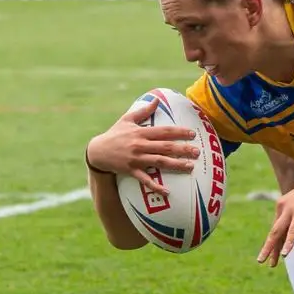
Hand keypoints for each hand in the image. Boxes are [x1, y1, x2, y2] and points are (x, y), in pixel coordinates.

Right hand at [84, 97, 200, 194]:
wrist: (97, 151)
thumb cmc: (114, 134)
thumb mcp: (126, 119)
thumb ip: (143, 111)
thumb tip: (156, 100)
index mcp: (141, 132)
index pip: (164, 131)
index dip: (179, 132)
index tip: (192, 134)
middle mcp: (140, 145)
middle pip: (165, 147)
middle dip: (183, 149)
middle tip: (197, 152)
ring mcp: (136, 159)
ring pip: (159, 162)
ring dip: (176, 165)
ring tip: (190, 167)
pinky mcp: (131, 171)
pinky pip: (145, 180)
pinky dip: (156, 187)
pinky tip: (167, 192)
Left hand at [257, 177, 293, 266]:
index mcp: (282, 205)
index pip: (276, 227)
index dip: (273, 241)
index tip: (271, 252)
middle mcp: (282, 207)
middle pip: (273, 232)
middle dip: (268, 248)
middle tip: (261, 261)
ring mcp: (290, 210)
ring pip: (278, 233)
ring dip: (272, 249)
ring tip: (270, 263)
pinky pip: (293, 232)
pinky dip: (288, 243)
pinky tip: (285, 254)